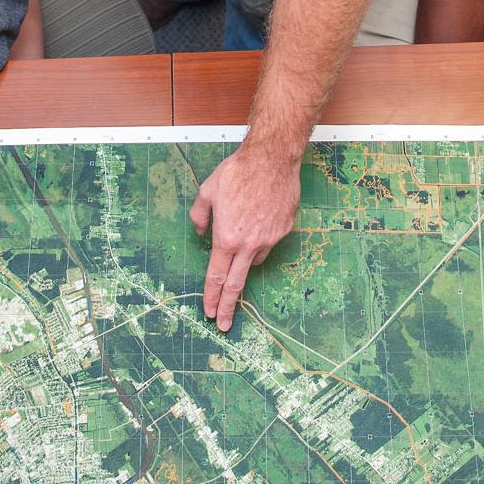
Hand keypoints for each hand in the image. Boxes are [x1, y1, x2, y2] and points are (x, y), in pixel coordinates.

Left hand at [189, 146, 300, 331]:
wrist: (272, 159)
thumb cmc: (237, 173)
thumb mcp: (207, 191)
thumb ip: (200, 216)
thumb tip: (200, 232)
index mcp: (227, 238)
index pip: (217, 276)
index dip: (212, 296)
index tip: (210, 312)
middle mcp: (248, 244)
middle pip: (236, 283)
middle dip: (228, 306)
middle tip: (224, 324)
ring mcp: (269, 239)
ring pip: (254, 261)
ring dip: (245, 261)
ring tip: (241, 239)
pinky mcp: (284, 231)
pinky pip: (268, 244)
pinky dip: (260, 241)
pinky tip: (258, 223)